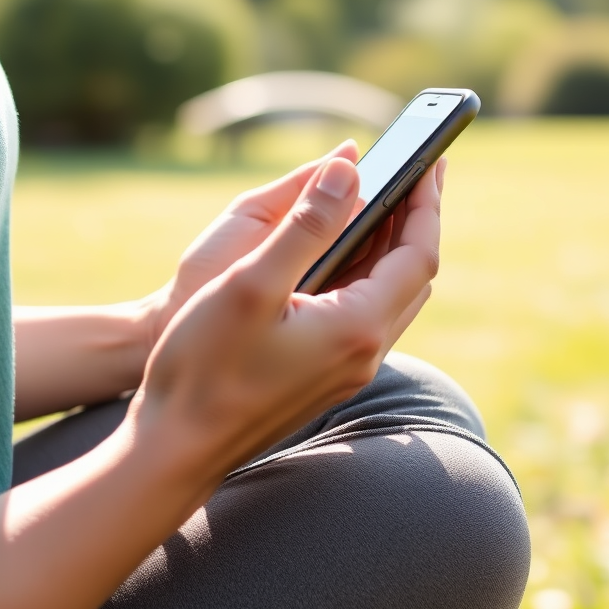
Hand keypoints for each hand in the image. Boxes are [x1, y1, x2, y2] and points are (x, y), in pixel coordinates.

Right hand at [127, 154, 444, 484]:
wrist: (176, 449)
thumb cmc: (204, 365)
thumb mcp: (252, 281)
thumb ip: (306, 225)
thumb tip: (349, 169)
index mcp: (358, 327)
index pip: (418, 254)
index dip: (427, 202)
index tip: (432, 159)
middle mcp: (364, 353)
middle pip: (412, 275)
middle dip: (416, 219)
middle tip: (414, 172)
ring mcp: (346, 369)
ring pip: (391, 296)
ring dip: (392, 246)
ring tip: (381, 201)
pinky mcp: (324, 375)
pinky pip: (366, 313)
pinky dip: (367, 272)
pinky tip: (340, 254)